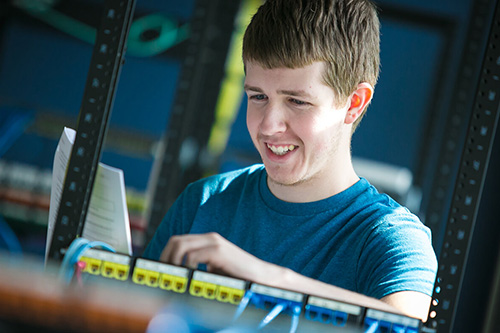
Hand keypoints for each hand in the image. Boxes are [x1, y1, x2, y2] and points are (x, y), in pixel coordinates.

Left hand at [159, 232, 278, 281]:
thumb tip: (178, 275)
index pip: (178, 241)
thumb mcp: (215, 268)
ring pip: (181, 245)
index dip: (166, 254)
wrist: (260, 275)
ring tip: (175, 275)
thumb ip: (200, 265)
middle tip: (165, 274)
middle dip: (165, 257)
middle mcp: (209, 238)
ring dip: (173, 261)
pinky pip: (194, 255)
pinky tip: (190, 276)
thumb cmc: (238, 275)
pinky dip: (187, 266)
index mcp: (207, 240)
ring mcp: (214, 242)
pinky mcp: (219, 251)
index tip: (162, 269)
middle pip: (176, 240)